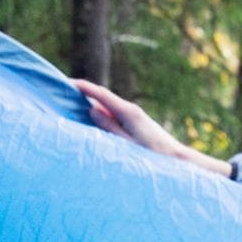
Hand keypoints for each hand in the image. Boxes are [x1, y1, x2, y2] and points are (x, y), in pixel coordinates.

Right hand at [71, 79, 229, 177]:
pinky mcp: (136, 123)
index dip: (85, 88)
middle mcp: (131, 110)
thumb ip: (109, 128)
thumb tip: (92, 111)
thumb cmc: (153, 156)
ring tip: (73, 104)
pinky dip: (102, 114)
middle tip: (64, 92)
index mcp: (128, 112)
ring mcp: (134, 116)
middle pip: (103, 98)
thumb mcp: (127, 144)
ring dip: (92, 105)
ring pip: (108, 107)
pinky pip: (114, 115)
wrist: (177, 159)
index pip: (102, 95)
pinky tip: (93, 119)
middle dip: (85, 95)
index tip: (68, 82)